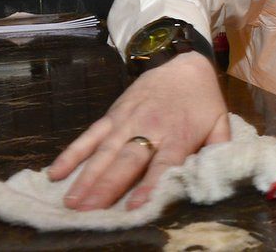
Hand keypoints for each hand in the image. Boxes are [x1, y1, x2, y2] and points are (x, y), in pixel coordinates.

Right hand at [48, 51, 229, 209]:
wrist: (181, 62)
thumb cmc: (202, 100)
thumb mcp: (220, 122)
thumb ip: (218, 149)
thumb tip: (218, 175)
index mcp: (178, 135)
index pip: (163, 164)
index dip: (148, 185)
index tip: (134, 207)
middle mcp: (149, 129)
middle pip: (126, 160)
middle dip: (107, 187)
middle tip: (89, 212)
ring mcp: (126, 121)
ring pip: (103, 151)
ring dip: (86, 177)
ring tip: (71, 201)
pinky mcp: (112, 115)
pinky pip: (89, 135)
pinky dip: (72, 153)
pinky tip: (56, 172)